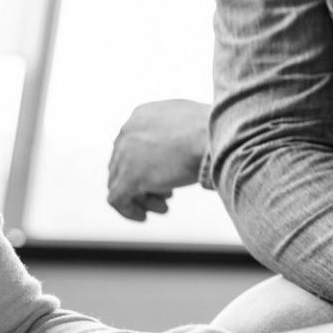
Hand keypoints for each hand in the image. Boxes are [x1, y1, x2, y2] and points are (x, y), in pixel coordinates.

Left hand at [106, 99, 210, 220]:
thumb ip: (178, 132)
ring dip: (141, 197)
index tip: (167, 175)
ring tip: (163, 207)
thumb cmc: (214, 130)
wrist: (216, 136)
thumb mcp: (190, 122)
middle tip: (167, 194)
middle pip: (124, 163)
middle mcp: (127, 132)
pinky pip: (117, 199)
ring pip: (119, 181)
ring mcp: (125, 155)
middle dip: (145, 181)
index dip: (147, 163)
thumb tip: (186, 147)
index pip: (133, 143)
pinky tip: (144, 217)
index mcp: (142, 115)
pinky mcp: (129, 177)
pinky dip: (128, 210)